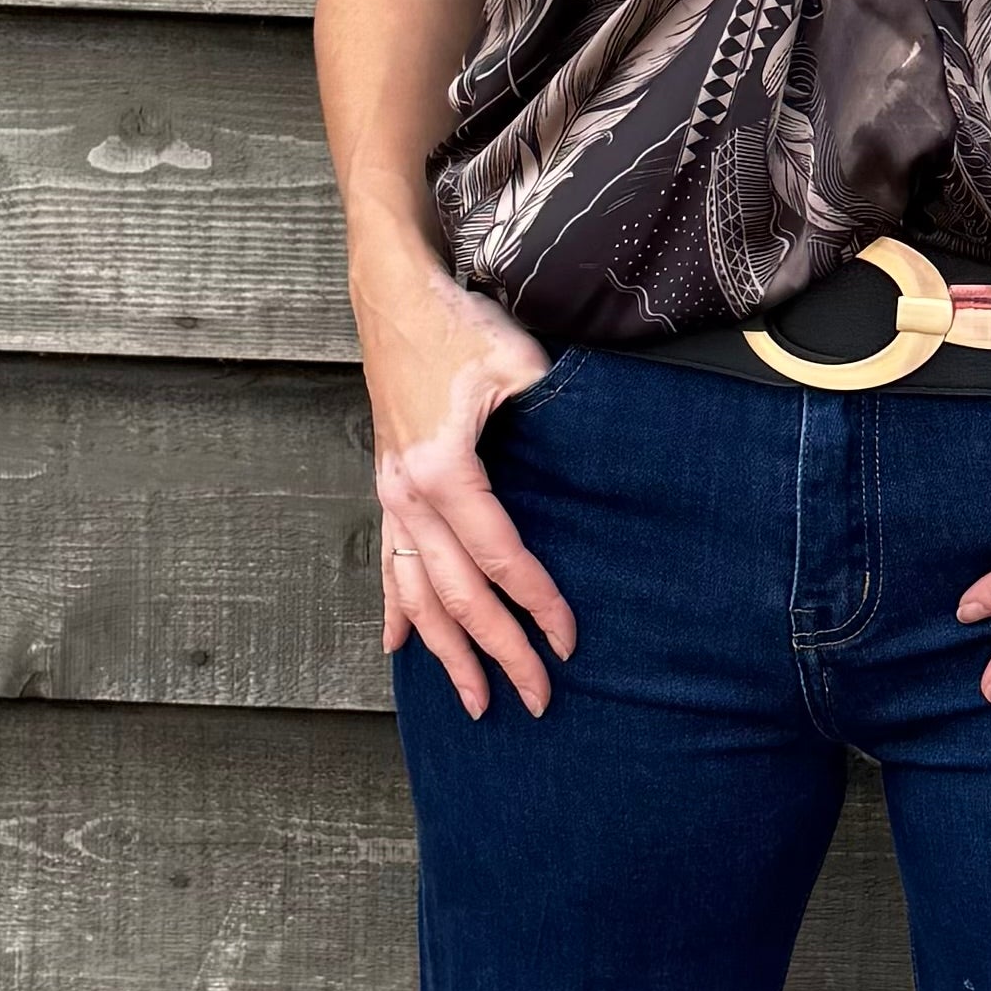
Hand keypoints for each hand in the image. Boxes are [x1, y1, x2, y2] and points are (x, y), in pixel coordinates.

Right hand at [358, 244, 578, 719]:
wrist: (394, 290)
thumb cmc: (457, 323)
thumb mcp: (518, 364)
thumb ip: (556, 416)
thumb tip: (603, 460)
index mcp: (442, 472)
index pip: (499, 559)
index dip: (537, 605)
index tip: (568, 643)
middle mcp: (408, 494)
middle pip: (456, 594)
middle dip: (495, 653)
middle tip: (533, 699)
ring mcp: (391, 494)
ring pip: (416, 592)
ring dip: (443, 652)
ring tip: (472, 700)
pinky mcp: (387, 484)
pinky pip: (388, 561)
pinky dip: (395, 607)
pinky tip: (398, 647)